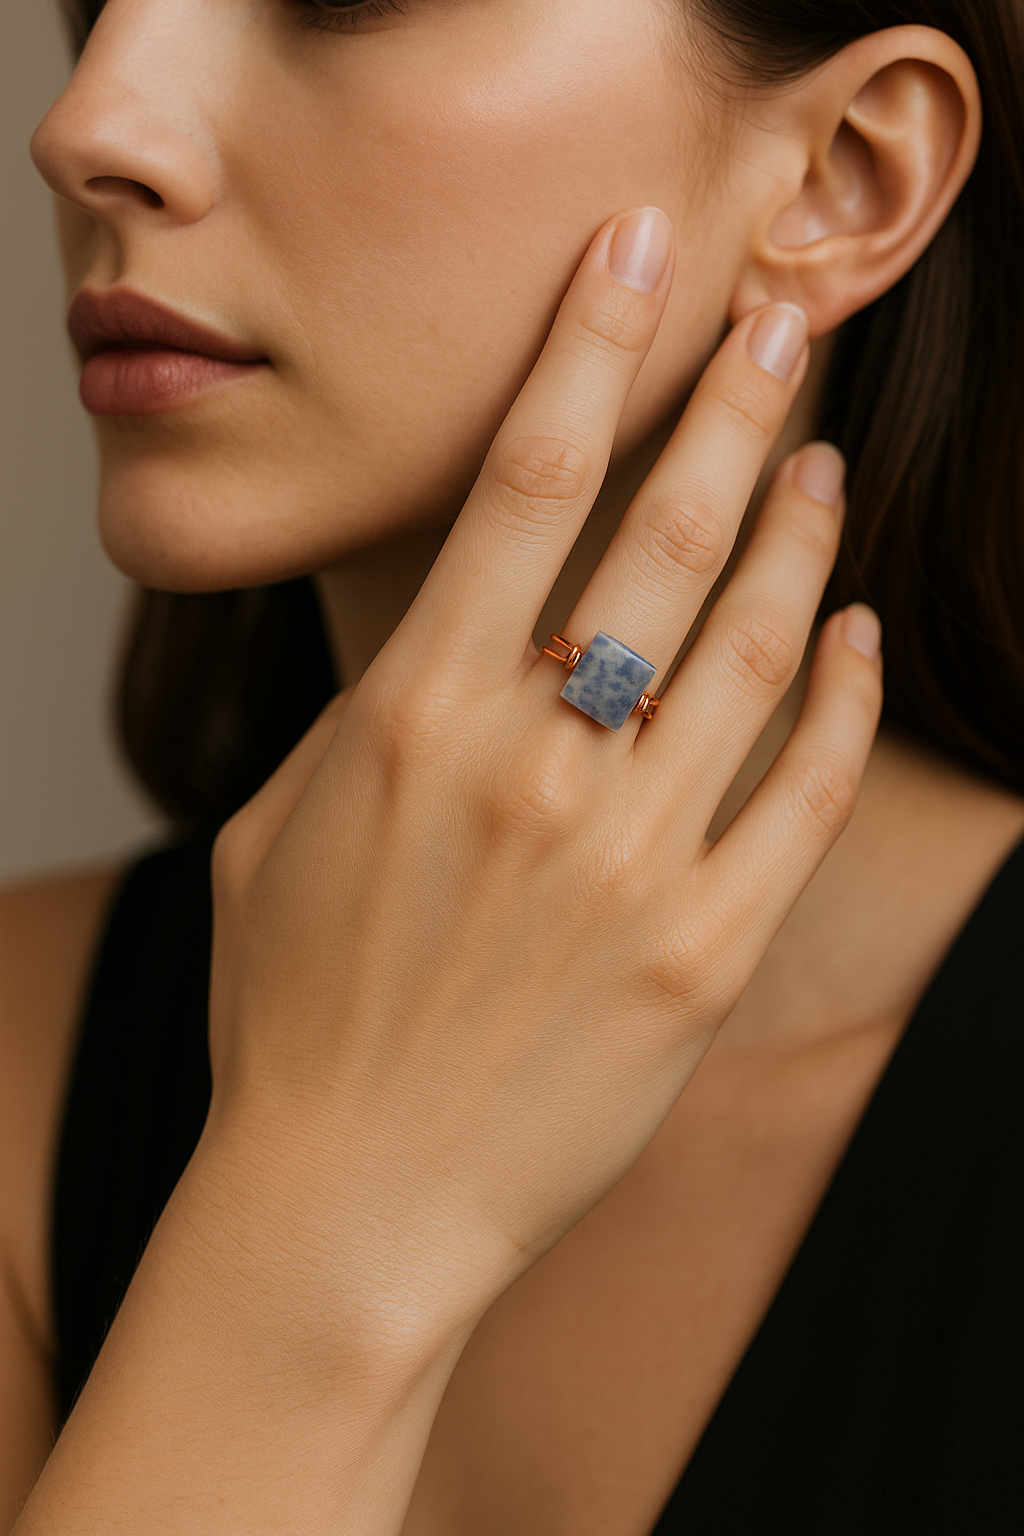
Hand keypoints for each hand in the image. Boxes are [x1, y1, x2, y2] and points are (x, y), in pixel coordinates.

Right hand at [206, 206, 881, 1354]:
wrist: (344, 1202)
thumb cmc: (288, 1010)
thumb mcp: (279, 824)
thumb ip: (367, 716)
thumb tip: (441, 637)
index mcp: (413, 719)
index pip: (520, 481)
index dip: (587, 344)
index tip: (637, 253)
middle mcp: (532, 769)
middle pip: (662, 535)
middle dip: (733, 403)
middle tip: (782, 318)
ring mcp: (630, 862)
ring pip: (752, 648)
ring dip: (800, 534)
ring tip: (823, 457)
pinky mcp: (700, 954)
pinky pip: (801, 794)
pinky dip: (842, 700)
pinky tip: (859, 635)